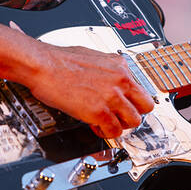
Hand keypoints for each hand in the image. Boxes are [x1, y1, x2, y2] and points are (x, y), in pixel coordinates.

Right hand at [26, 45, 153, 137]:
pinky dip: (106, 133)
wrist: (44, 65)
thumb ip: (107, 69)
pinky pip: (114, 131)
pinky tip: (95, 126)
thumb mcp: (93, 56)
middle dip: (133, 113)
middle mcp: (121, 80)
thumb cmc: (60, 60)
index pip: (141, 88)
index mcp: (120, 65)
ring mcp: (112, 96)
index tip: (125, 105)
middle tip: (120, 116)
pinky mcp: (99, 111)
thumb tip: (107, 77)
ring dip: (120, 125)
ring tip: (107, 123)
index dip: (132, 100)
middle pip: (146, 106)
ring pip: (134, 121)